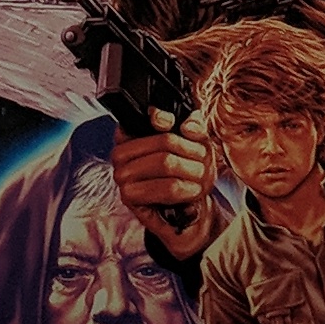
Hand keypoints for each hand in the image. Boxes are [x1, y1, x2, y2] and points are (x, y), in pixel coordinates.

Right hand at [111, 112, 218, 253]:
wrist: (188, 207)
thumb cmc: (188, 171)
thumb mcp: (197, 142)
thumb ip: (193, 126)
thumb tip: (187, 126)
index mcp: (131, 133)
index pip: (144, 117)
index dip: (164, 118)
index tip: (177, 126)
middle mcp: (121, 152)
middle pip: (165, 141)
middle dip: (192, 153)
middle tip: (203, 164)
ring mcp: (122, 174)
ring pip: (166, 162)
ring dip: (192, 171)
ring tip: (200, 179)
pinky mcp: (129, 196)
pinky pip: (165, 187)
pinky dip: (185, 189)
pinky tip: (191, 191)